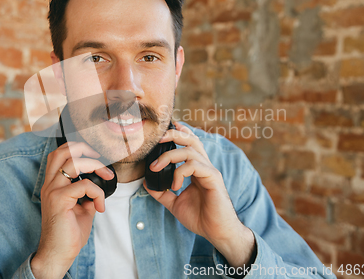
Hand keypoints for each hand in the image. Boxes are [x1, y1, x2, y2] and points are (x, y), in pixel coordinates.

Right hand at [31, 142, 113, 278]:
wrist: (58, 253)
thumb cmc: (68, 233)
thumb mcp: (82, 208)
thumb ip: (88, 193)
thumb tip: (101, 184)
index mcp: (53, 183)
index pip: (59, 153)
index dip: (77, 147)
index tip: (96, 156)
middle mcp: (50, 184)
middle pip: (63, 150)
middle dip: (85, 148)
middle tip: (101, 160)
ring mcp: (52, 191)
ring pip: (74, 162)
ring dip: (96, 166)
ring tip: (107, 177)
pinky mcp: (59, 200)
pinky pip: (84, 185)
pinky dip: (98, 193)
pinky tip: (99, 206)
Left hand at [144, 123, 254, 267]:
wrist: (217, 232)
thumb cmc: (200, 218)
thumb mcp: (175, 203)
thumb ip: (162, 192)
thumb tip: (147, 182)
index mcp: (197, 169)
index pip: (190, 143)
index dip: (179, 132)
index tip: (164, 130)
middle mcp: (204, 166)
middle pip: (192, 139)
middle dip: (174, 135)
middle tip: (157, 140)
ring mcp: (210, 171)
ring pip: (191, 150)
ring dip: (170, 156)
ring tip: (157, 169)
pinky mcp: (213, 179)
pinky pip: (195, 166)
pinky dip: (180, 172)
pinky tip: (175, 186)